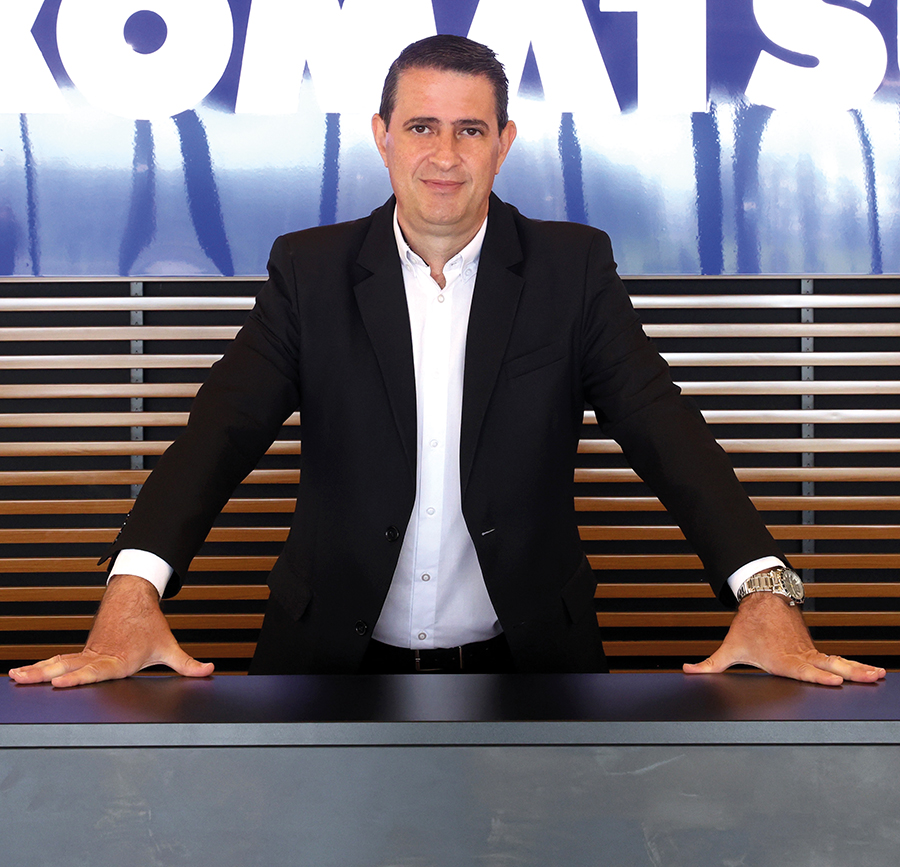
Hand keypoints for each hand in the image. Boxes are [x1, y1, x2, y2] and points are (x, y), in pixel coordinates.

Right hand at [8, 574, 213, 687]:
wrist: (134, 596)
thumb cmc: (149, 623)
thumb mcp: (169, 646)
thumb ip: (187, 664)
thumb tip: (209, 670)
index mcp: (120, 659)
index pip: (97, 671)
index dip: (79, 678)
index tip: (60, 683)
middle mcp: (100, 656)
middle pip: (71, 667)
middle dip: (47, 675)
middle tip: (28, 681)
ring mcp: (88, 652)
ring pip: (60, 662)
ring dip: (37, 670)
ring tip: (16, 677)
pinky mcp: (82, 650)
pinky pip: (58, 659)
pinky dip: (40, 666)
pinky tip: (22, 674)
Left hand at [683, 591, 885, 684]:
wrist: (762, 599)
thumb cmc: (748, 626)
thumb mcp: (728, 647)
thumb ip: (709, 664)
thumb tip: (687, 671)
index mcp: (780, 659)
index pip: (802, 670)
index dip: (818, 676)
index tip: (835, 680)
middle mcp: (798, 655)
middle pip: (827, 666)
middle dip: (848, 672)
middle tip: (868, 677)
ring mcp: (809, 651)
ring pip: (836, 661)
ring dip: (858, 668)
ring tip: (878, 674)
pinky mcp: (814, 649)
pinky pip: (837, 658)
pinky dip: (856, 664)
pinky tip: (872, 671)